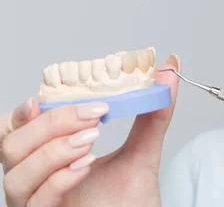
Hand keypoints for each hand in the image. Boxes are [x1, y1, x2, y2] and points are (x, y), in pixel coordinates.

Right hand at [0, 54, 179, 206]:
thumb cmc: (131, 202)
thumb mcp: (144, 152)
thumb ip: (154, 113)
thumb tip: (169, 70)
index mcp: (49, 156)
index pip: (19, 126)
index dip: (28, 109)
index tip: (53, 93)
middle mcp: (35, 180)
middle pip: (12, 144)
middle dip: (51, 123)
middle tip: (92, 115)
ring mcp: (37, 204)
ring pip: (16, 173)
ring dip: (54, 150)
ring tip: (91, 141)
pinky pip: (36, 201)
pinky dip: (59, 179)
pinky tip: (85, 166)